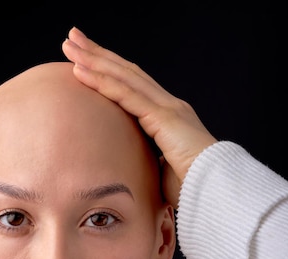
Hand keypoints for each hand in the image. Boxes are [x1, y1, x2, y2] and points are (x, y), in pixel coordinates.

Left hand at [62, 27, 216, 207]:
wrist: (217, 191)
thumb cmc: (194, 189)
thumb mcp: (163, 172)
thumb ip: (149, 163)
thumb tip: (135, 170)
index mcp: (168, 118)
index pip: (134, 87)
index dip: (109, 71)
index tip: (85, 61)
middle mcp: (168, 106)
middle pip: (127, 72)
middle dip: (98, 54)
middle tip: (73, 38)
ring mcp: (167, 108)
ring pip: (124, 76)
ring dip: (94, 59)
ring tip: (70, 44)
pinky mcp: (164, 118)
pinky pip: (127, 95)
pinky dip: (102, 82)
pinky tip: (81, 71)